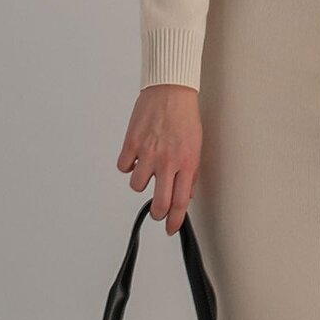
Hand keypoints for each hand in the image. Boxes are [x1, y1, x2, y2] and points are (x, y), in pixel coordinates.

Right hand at [116, 84, 202, 235]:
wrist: (170, 91)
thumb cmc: (185, 116)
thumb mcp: (196, 146)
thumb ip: (191, 172)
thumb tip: (186, 194)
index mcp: (186, 163)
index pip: (181, 202)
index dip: (175, 221)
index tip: (171, 228)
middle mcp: (167, 161)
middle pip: (159, 203)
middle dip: (157, 213)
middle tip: (157, 210)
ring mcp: (148, 153)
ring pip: (137, 186)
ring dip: (142, 182)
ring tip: (148, 168)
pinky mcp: (131, 144)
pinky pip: (124, 166)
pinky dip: (128, 164)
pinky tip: (136, 155)